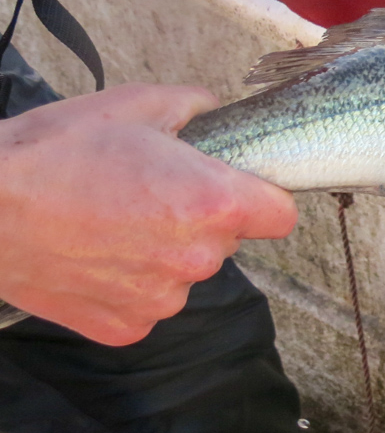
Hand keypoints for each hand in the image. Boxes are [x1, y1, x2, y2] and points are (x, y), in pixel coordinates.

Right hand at [0, 84, 296, 345]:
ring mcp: (162, 299)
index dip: (264, 199)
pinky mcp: (127, 327)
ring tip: (112, 223)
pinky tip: (94, 255)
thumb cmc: (55, 152)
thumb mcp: (135, 105)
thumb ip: (194, 106)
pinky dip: (129, 283)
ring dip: (164, 253)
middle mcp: (198, 258)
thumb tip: (214, 111)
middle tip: (150, 194)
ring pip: (186, 272)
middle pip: (227, 241)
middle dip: (201, 219)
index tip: (240, 190)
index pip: (281, 215)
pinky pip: (147, 302)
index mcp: (213, 203)